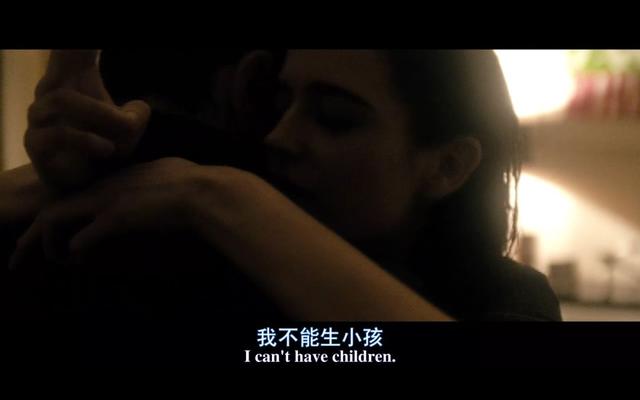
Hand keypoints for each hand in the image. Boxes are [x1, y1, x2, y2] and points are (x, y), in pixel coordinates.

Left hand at [9, 157, 206, 268]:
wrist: (201, 190)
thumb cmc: (192, 181)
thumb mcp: (166, 172)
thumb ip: (150, 177)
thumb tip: (154, 180)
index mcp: (114, 177)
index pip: (74, 194)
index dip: (60, 213)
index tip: (55, 230)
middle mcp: (103, 186)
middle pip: (53, 205)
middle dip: (35, 231)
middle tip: (21, 252)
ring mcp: (107, 201)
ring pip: (56, 217)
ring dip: (49, 242)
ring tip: (50, 259)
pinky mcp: (116, 218)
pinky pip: (82, 237)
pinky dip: (74, 250)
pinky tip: (76, 260)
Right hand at [25, 50, 150, 190]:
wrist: (88, 187)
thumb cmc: (106, 151)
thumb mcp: (128, 131)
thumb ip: (135, 117)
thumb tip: (138, 108)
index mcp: (69, 84)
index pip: (69, 52)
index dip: (77, 44)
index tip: (85, 40)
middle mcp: (49, 95)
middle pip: (67, 70)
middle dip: (104, 99)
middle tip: (132, 122)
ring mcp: (38, 118)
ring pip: (61, 98)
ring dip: (97, 116)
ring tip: (117, 143)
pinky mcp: (34, 144)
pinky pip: (52, 134)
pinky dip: (83, 140)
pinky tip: (106, 149)